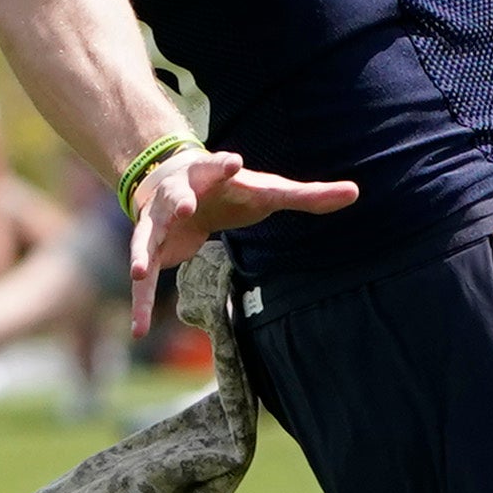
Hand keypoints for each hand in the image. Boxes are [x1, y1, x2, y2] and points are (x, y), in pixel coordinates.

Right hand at [127, 148, 358, 335]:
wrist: (174, 182)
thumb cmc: (230, 188)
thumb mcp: (268, 190)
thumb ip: (308, 195)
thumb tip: (356, 193)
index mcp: (209, 174)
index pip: (216, 165)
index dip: (223, 165)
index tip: (234, 163)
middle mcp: (178, 194)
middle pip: (176, 196)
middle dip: (178, 201)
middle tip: (184, 207)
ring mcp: (157, 222)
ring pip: (146, 236)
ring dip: (142, 253)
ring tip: (139, 273)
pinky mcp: (149, 248)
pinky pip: (142, 276)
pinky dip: (140, 302)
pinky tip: (137, 330)